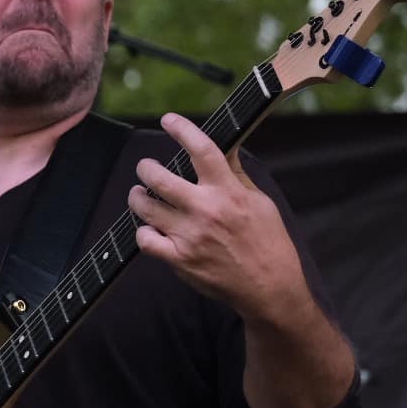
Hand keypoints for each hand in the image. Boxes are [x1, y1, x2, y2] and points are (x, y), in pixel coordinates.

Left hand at [128, 113, 307, 319]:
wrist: (269, 287)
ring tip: (139, 194)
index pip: (201, 149)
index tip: (168, 120)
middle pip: (159, 178)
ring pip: (145, 207)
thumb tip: (225, 148)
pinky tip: (148, 227)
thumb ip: (236, 174)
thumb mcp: (259, 201)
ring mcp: (189, 236)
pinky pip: (145, 239)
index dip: (181, 129)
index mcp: (228, 192)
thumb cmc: (268, 242)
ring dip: (137, 197)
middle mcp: (205, 210)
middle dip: (145, 168)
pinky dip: (143, 231)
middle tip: (146, 167)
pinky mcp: (179, 259)